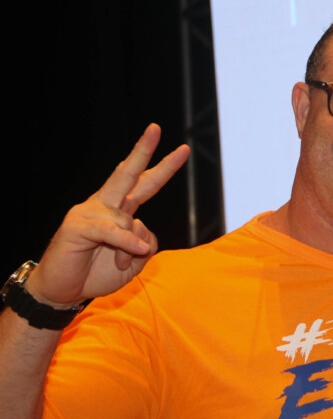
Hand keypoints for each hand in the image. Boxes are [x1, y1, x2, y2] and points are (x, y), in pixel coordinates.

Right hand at [25, 125, 189, 307]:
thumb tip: (142, 234)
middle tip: (155, 128)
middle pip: (127, 174)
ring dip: (132, 249)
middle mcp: (105, 205)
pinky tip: (131, 254)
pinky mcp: (78, 226)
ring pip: (128, 219)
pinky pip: (113, 231)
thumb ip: (146, 243)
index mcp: (120, 210)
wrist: (63, 290)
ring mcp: (89, 212)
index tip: (182, 150)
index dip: (163, 167)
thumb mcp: (135, 261)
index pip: (145, 184)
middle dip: (143, 151)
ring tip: (120, 264)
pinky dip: (126, 244)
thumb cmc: (97, 273)